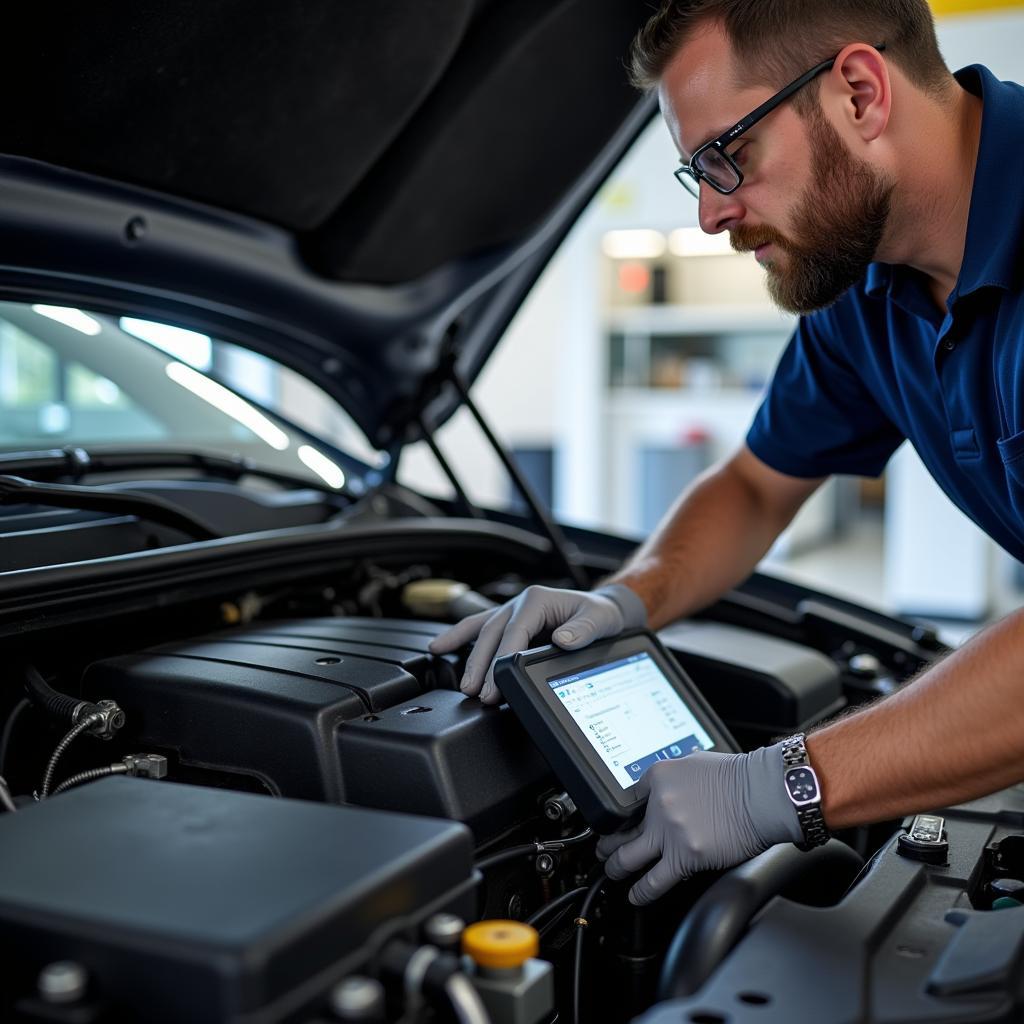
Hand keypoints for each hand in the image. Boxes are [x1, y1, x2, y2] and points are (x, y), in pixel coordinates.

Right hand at [427, 583, 645, 703]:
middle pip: (492, 636)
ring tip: (463, 685)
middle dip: (481, 666)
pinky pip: (478, 629)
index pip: (513, 633)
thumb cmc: (601, 614)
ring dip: (469, 660)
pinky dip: (458, 637)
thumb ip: (582, 630)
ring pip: (481, 634)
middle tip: (476, 692)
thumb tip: (562, 640)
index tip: (495, 683)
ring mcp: (511, 612)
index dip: (502, 659)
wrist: (604, 609)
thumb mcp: (599, 619)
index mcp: (537, 600)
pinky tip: (439, 647)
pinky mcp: (508, 622)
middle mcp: (519, 603)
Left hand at [596, 743, 802, 905]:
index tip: (621, 822)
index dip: (623, 814)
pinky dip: (640, 891)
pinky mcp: (685, 856)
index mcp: (660, 776)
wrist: (762, 794)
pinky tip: (634, 895)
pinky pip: (655, 880)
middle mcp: (659, 802)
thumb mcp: (697, 761)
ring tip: (611, 871)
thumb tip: (674, 783)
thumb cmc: (740, 777)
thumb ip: (678, 772)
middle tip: (603, 848)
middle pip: (622, 828)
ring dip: (615, 866)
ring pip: (629, 857)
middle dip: (608, 842)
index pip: (630, 797)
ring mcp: (670, 831)